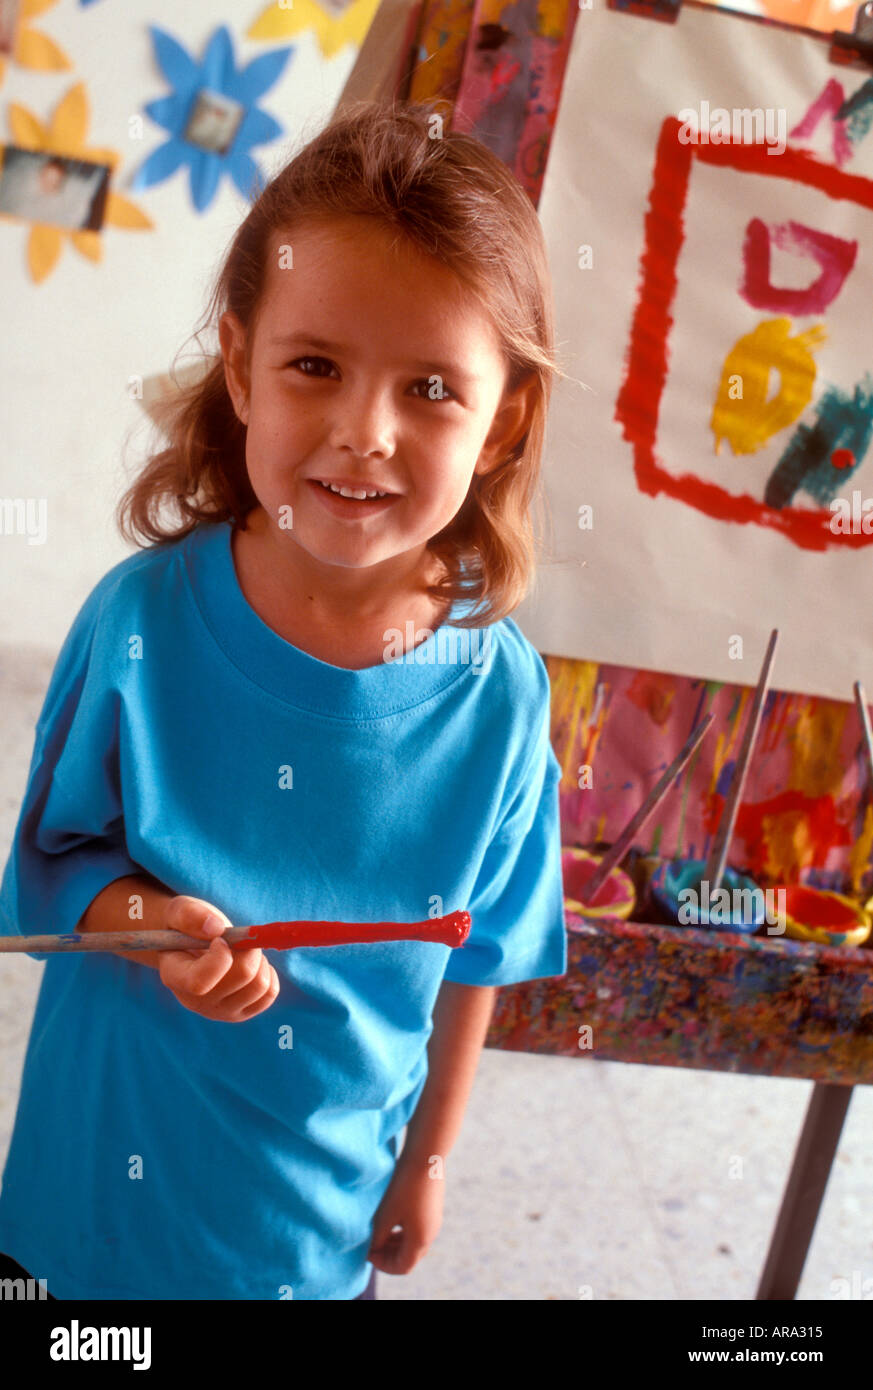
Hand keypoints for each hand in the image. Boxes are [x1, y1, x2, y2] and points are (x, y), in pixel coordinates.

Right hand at [157, 895, 279, 1022]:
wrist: (191, 944)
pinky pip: (270, 993)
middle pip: (241, 978)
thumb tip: (216, 928)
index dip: (220, 957)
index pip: (200, 983)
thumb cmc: (184, 925)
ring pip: (260, 985)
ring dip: (259, 960)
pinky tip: (253, 965)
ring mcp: (219, 1012)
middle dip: (249, 948)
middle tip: (239, 939)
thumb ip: (189, 915)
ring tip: (244, 951)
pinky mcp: (240, 1013)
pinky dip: (269, 973)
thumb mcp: (179, 911)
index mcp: (175, 978)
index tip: (221, 939)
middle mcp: (195, 1002)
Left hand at [367, 1155, 444, 1274]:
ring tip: (379, 1234)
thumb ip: (378, 1237)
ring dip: (395, 1243)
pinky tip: (391, 1219)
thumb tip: (374, 1249)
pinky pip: (417, 1229)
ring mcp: (434, 1220)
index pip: (402, 1267)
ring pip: (413, 1243)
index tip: (367, 1253)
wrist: (425, 1156)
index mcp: (420, 1240)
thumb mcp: (385, 1215)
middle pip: (409, 1257)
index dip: (382, 1265)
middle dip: (388, 1255)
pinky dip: (403, 1231)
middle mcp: (431, 1234)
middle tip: (371, 1246)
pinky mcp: (433, 1208)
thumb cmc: (403, 1187)